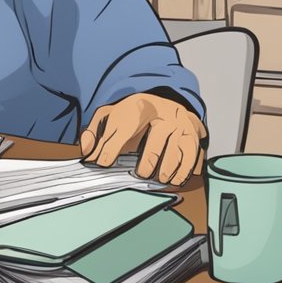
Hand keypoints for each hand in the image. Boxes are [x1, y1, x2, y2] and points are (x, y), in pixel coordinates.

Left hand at [81, 92, 206, 186]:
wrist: (165, 103)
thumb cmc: (133, 114)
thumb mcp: (110, 115)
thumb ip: (94, 132)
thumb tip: (86, 151)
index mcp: (138, 108)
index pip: (122, 130)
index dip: (110, 149)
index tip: (102, 164)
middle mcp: (163, 115)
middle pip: (153, 143)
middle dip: (147, 163)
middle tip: (141, 174)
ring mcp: (181, 125)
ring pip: (177, 151)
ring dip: (168, 170)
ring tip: (159, 179)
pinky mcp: (195, 135)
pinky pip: (193, 156)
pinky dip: (185, 170)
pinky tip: (176, 178)